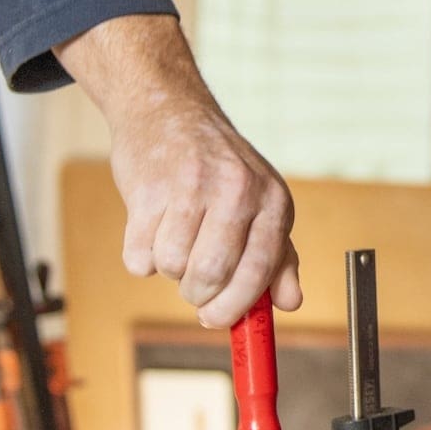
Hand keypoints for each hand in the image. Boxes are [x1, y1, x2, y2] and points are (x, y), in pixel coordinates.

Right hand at [57, 15, 300, 327]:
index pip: (260, 271)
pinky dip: (140, 254)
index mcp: (272, 199)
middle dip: (197, 293)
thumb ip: (278, 256)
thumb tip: (291, 302)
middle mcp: (237, 190)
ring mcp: (192, 186)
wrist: (167, 110)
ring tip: (174, 239)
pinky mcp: (149, 188)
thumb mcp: (261, 202)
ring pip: (172, 266)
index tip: (216, 319)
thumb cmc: (216, 166)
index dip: (236, 306)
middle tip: (192, 283)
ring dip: (168, 268)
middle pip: (212, 275)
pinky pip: (139, 254)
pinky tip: (150, 227)